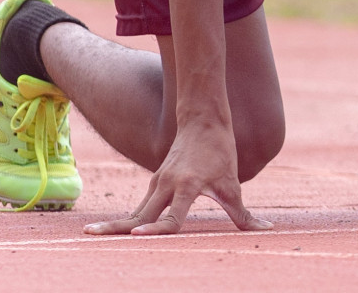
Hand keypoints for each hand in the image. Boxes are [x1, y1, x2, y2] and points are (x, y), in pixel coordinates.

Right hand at [85, 119, 270, 235]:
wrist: (204, 119)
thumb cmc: (221, 151)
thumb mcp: (233, 184)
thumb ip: (243, 214)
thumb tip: (264, 230)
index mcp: (187, 186)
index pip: (170, 216)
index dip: (156, 230)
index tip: (138, 238)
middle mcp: (167, 184)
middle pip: (140, 213)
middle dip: (117, 227)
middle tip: (92, 235)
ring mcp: (158, 182)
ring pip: (137, 209)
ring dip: (117, 223)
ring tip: (92, 234)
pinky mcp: (156, 182)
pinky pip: (142, 205)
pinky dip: (129, 218)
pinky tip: (115, 229)